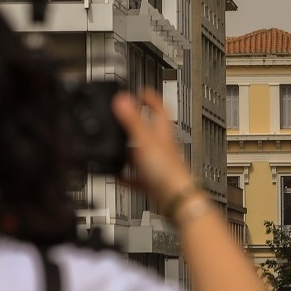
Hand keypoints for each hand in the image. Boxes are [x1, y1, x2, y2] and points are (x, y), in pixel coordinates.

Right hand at [112, 88, 192, 206]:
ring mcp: (157, 165)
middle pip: (150, 130)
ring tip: (114, 145)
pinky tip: (116, 175)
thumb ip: (132, 119)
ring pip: (142, 153)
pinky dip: (125, 174)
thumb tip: (123, 98)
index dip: (151, 98)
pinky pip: (135, 176)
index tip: (141, 91)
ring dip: (129, 149)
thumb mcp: (144, 140)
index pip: (159, 109)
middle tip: (122, 116)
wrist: (175, 200)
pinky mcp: (152, 183)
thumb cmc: (167, 171)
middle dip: (136, 123)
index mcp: (163, 134)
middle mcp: (162, 148)